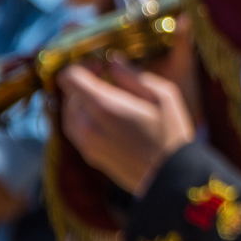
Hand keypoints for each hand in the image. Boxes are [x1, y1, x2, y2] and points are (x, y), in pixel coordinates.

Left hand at [59, 61, 195, 196]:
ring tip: (112, 104)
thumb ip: (133, 76)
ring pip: (70, 112)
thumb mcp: (163, 96)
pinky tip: (112, 121)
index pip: (69, 77)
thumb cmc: (172, 134)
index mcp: (103, 106)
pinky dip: (87, 119)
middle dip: (86, 85)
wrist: (170, 178)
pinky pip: (76, 129)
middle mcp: (87, 125)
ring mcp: (85, 142)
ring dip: (85, 103)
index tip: (102, 68)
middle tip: (112, 84)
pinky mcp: (89, 155)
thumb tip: (113, 61)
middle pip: (69, 94)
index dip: (82, 66)